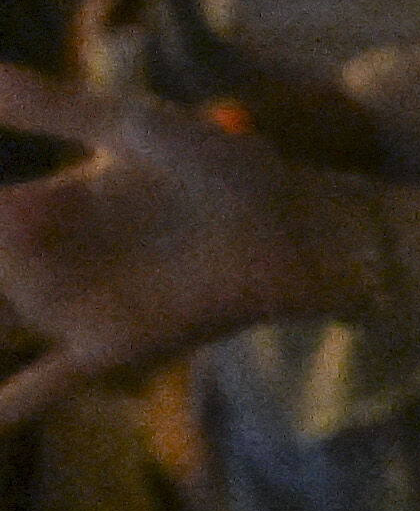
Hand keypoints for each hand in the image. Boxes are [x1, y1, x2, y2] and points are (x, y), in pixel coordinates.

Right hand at [0, 63, 368, 424]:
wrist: (299, 221)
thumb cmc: (221, 167)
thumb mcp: (127, 128)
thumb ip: (47, 106)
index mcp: (42, 207)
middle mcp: (45, 262)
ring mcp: (73, 308)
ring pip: (3, 314)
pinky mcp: (111, 347)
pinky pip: (48, 383)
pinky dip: (12, 404)